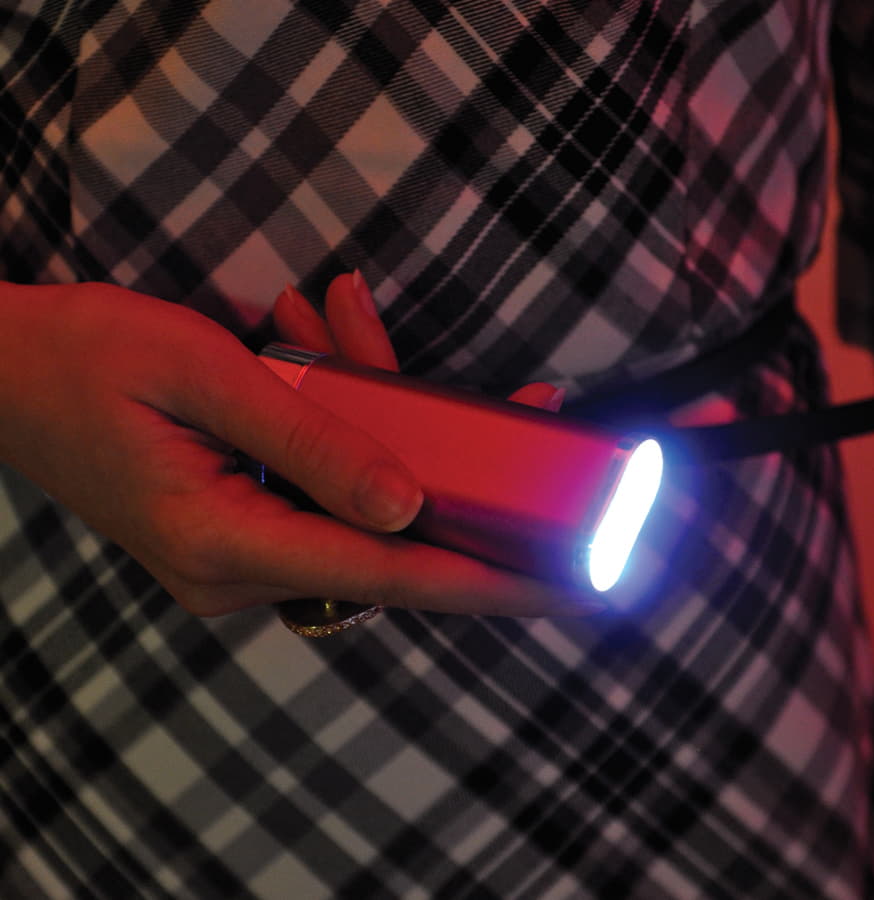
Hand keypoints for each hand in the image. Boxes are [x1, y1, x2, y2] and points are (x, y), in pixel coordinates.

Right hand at [0, 279, 588, 617]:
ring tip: (335, 318)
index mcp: (226, 541)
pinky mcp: (240, 530)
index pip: (392, 572)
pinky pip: (322, 489)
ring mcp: (238, 556)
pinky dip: (342, 428)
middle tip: (528, 423)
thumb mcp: (207, 375)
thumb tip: (409, 506)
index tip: (569, 583)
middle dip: (457, 478)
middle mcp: (238, 570)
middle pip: (389, 541)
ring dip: (380, 422)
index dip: (490, 578)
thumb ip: (313, 441)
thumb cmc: (89, 358)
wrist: (4, 369)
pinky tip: (319, 344)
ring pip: (357, 505)